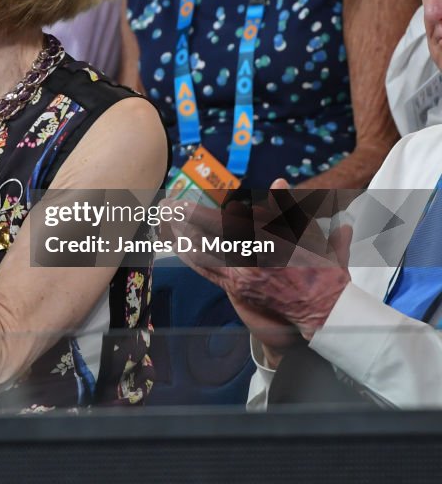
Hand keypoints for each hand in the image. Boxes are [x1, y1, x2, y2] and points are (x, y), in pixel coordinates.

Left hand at [168, 188, 351, 341]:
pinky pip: (207, 272)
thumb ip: (289, 206)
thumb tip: (278, 181)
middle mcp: (250, 261)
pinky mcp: (237, 290)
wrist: (323, 310)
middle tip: (166, 207)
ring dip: (183, 237)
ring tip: (167, 221)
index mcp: (268, 243)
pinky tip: (178, 247)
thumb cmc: (320, 268)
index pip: (224, 224)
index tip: (183, 203)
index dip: (200, 214)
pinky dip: (191, 258)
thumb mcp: (311, 232)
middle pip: (207, 238)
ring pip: (203, 255)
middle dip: (184, 221)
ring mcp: (241, 278)